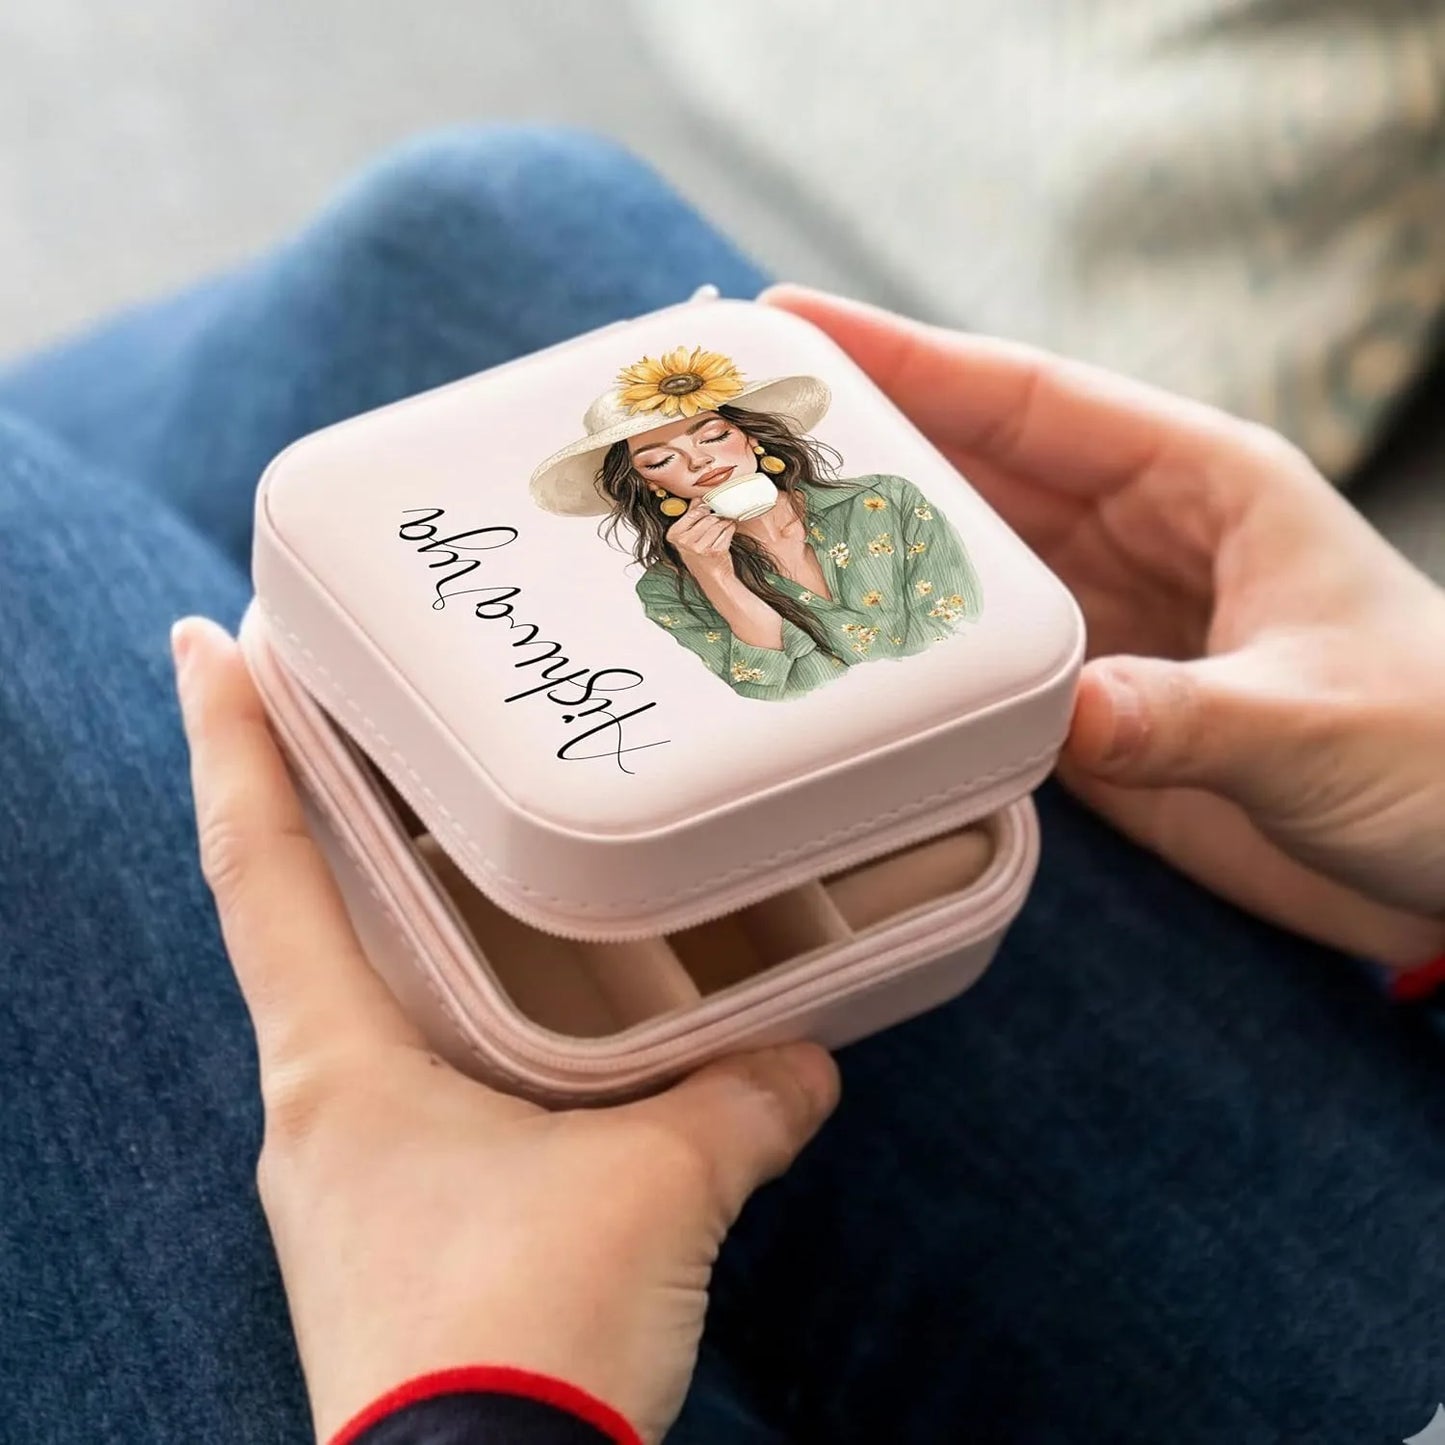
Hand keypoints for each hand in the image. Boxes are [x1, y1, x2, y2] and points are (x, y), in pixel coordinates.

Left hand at [171, 616, 838, 1443]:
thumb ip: (741, 1102)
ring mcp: (346, 1179)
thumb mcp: (660, 1187)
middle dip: (308, 821)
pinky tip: (526, 1042)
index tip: (205, 641)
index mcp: (337, 1064)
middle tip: (347, 725)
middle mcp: (319, 1109)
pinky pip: (412, 1094)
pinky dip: (454, 1037)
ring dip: (392, 935)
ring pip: (359, 1013)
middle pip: (294, 926)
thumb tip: (808, 1065)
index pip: (259, 866)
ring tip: (454, 868)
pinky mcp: (393, 1237)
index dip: (227, 744)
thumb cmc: (525, 1335)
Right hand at [666, 496, 736, 575]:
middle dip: (715, 518)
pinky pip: (727, 531)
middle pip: (707, 517)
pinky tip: (727, 534)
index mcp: (675, 535)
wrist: (712, 578)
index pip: (693, 512)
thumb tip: (696, 499)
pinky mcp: (715, 551)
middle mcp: (685, 542)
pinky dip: (730, 529)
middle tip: (717, 522)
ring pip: (718, 523)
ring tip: (722, 530)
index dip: (704, 510)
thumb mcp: (689, 537)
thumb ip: (691, 516)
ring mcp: (700, 548)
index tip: (708, 511)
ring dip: (724, 523)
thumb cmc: (701, 557)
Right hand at [763, 286, 1444, 965]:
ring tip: (747, 533)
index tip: (797, 324)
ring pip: (962, 562)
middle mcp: (1138, 537)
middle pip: (975, 467)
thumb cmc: (1440, 755)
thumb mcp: (1318, 721)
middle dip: (860, 440)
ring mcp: (1106, 620)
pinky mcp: (1090, 704)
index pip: (1034, 397)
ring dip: (867, 547)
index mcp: (1204, 484)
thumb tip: (1067, 715)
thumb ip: (1191, 713)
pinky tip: (830, 655)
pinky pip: (977, 660)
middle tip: (730, 426)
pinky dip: (907, 653)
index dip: (913, 356)